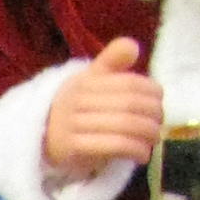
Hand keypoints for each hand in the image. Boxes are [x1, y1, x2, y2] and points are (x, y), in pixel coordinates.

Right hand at [43, 37, 165, 172]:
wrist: (40, 140)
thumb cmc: (74, 109)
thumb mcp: (90, 82)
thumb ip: (112, 62)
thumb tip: (132, 45)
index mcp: (84, 82)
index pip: (128, 83)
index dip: (151, 92)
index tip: (159, 103)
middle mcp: (76, 101)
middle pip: (129, 105)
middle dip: (153, 116)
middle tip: (159, 124)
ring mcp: (72, 125)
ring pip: (124, 126)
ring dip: (147, 134)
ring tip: (154, 139)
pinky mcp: (73, 148)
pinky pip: (114, 145)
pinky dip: (135, 150)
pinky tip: (142, 154)